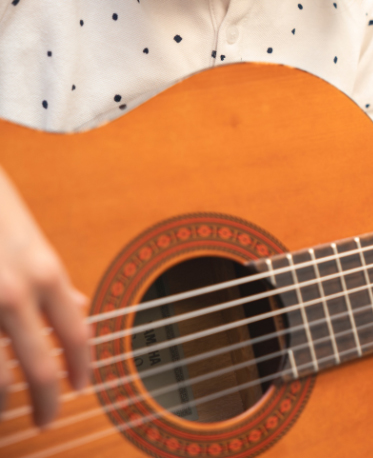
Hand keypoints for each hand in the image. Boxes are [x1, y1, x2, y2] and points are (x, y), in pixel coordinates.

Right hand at [0, 166, 89, 426]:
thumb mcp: (27, 234)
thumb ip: (50, 276)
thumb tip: (77, 305)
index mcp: (43, 272)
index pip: (77, 336)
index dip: (82, 368)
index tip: (81, 388)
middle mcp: (12, 294)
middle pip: (38, 371)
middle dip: (44, 405)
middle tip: (45, 421)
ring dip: (1, 405)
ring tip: (4, 417)